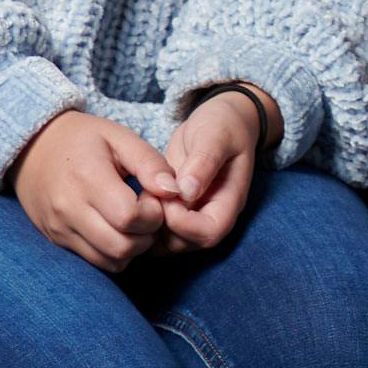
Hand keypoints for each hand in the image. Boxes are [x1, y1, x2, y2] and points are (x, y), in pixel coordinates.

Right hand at [11, 109, 176, 271]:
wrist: (33, 147)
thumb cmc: (84, 139)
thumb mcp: (120, 137)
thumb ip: (151, 163)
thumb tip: (174, 192)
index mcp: (87, 179)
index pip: (129, 218)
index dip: (152, 213)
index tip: (151, 197)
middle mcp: (69, 209)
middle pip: (123, 247)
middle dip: (146, 235)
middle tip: (146, 213)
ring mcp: (60, 229)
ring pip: (111, 261)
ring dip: (132, 247)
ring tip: (132, 221)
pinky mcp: (57, 240)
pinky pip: (96, 262)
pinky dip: (114, 252)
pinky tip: (115, 229)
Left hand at [155, 86, 270, 251]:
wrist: (218, 123)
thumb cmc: (222, 127)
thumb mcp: (216, 136)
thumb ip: (203, 163)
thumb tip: (186, 192)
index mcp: (229, 203)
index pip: (209, 233)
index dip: (183, 222)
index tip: (168, 193)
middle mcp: (210, 216)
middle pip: (184, 244)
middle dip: (161, 224)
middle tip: (149, 191)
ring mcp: (191, 217)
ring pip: (165, 243)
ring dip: (148, 224)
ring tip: (143, 190)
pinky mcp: (173, 212)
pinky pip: (154, 231)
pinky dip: (142, 219)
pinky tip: (138, 193)